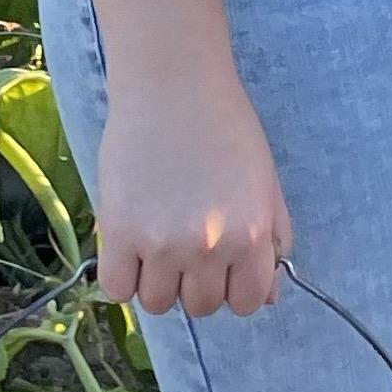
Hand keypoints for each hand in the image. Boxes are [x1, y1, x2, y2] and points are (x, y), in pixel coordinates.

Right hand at [87, 66, 291, 320]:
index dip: (233, 287)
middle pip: (200, 307)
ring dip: (158, 281)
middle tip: (186, 243)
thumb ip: (273, 239)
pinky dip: (124, 276)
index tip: (221, 265)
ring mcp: (162, 244)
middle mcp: (209, 247)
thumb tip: (268, 296)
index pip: (247, 303)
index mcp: (252, 235)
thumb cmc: (224, 125)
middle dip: (195, 282)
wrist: (173, 83)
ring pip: (158, 304)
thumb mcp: (266, 181)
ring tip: (157, 239)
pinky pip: (118, 290)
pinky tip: (130, 245)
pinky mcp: (119, 233)